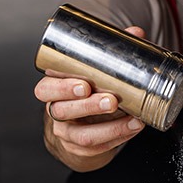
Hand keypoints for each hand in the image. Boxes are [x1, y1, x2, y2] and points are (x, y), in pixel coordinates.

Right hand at [34, 25, 146, 171]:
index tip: (84, 84)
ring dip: (110, 127)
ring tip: (132, 118)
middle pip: (64, 111)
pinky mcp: (81, 149)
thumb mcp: (94, 72)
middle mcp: (56, 112)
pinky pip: (99, 147)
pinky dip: (119, 137)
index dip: (63, 88)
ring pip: (82, 135)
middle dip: (89, 106)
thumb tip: (135, 32)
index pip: (46, 89)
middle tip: (112, 100)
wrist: (81, 124)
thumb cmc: (88, 90)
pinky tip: (135, 127)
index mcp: (53, 89)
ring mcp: (67, 133)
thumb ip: (112, 52)